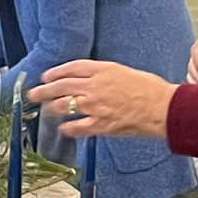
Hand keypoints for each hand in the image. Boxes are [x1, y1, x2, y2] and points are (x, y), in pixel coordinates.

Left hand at [28, 60, 176, 139]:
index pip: (71, 68)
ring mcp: (95, 106)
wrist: (163, 108)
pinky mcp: (100, 124)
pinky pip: (76, 127)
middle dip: (43, 90)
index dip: (55, 72)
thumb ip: (105, 75)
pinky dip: (67, 128)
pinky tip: (63, 129)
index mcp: (102, 70)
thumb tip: (92, 81)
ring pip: (63, 106)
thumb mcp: (126, 72)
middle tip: (33, 93)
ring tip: (46, 110)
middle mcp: (94, 86)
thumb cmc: (151, 90)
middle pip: (60, 86)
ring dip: (51, 108)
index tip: (46, 76)